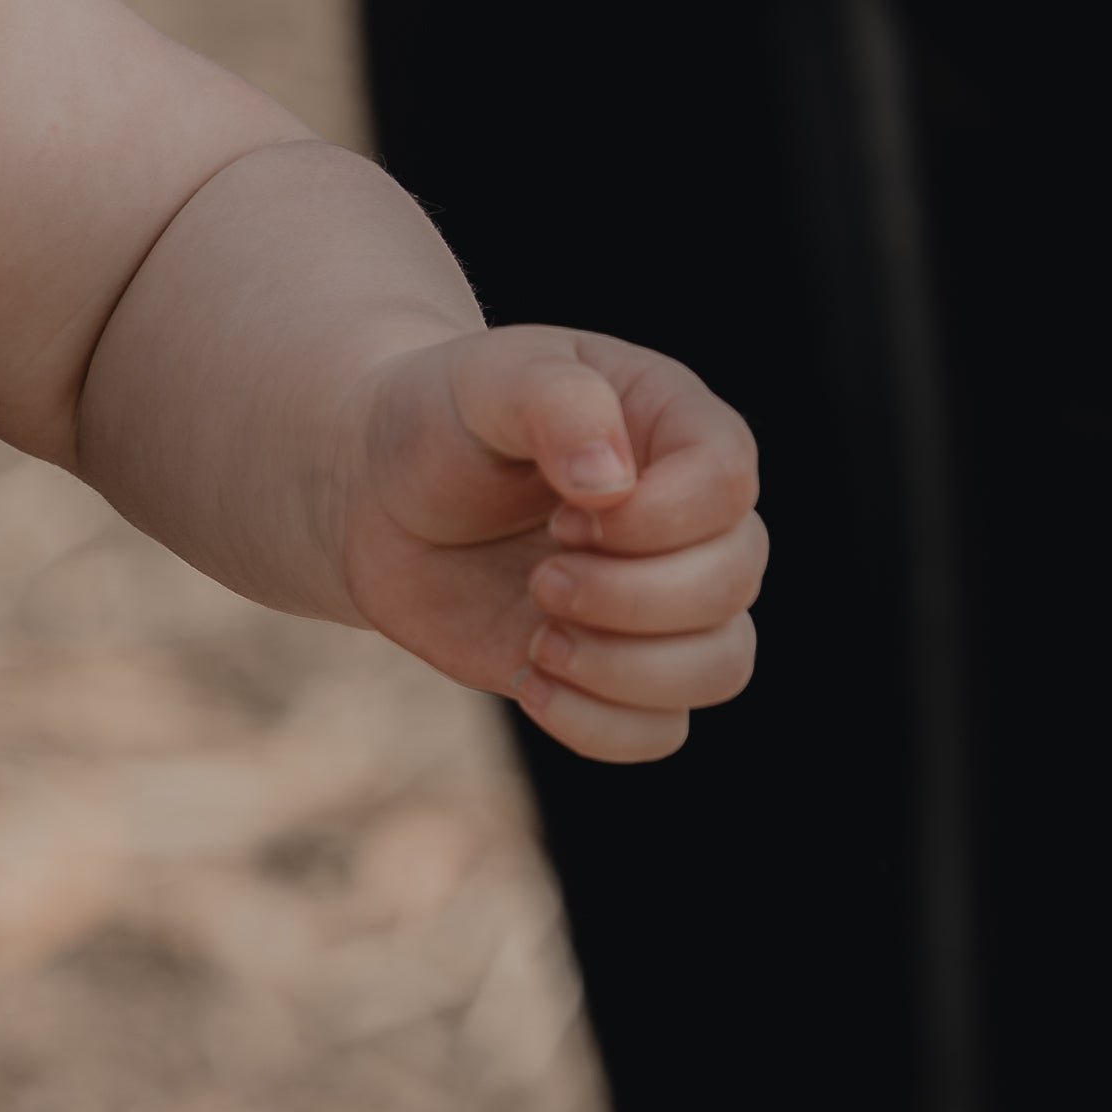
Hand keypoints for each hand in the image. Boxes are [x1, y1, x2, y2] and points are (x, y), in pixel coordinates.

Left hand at [336, 326, 763, 761]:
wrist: (377, 495)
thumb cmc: (441, 419)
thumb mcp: (488, 378)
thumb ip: (556, 401)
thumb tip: (611, 483)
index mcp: (680, 433)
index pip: (728, 486)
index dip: (653, 520)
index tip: (562, 512)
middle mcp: (693, 522)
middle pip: (733, 584)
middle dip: (629, 596)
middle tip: (540, 576)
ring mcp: (663, 603)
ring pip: (720, 668)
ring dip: (624, 668)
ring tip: (538, 634)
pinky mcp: (616, 670)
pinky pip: (660, 733)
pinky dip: (599, 725)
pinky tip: (529, 680)